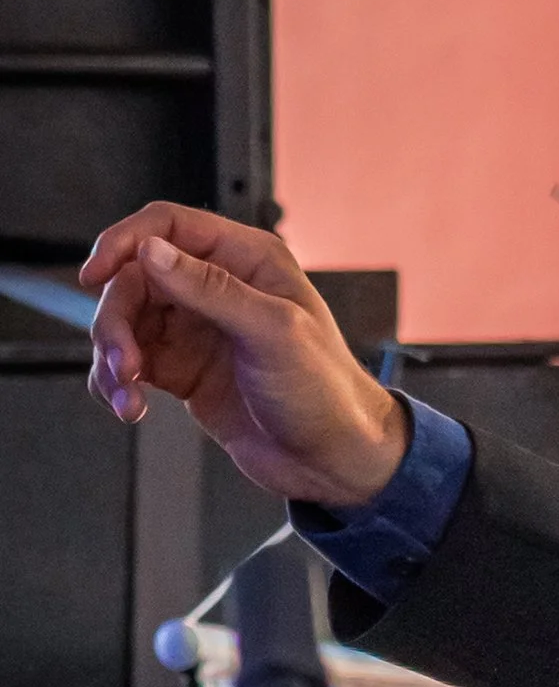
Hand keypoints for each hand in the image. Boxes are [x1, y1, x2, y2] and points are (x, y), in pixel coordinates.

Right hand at [79, 202, 408, 508]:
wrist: (333, 459)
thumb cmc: (326, 391)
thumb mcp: (272, 331)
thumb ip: (210, 288)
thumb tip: (154, 251)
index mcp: (247, 260)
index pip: (169, 226)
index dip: (125, 242)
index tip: (96, 273)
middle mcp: (217, 287)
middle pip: (134, 279)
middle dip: (116, 320)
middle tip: (123, 361)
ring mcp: (196, 328)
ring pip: (124, 322)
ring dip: (112, 358)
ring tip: (126, 393)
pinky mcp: (181, 369)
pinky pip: (129, 362)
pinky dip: (115, 383)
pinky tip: (129, 406)